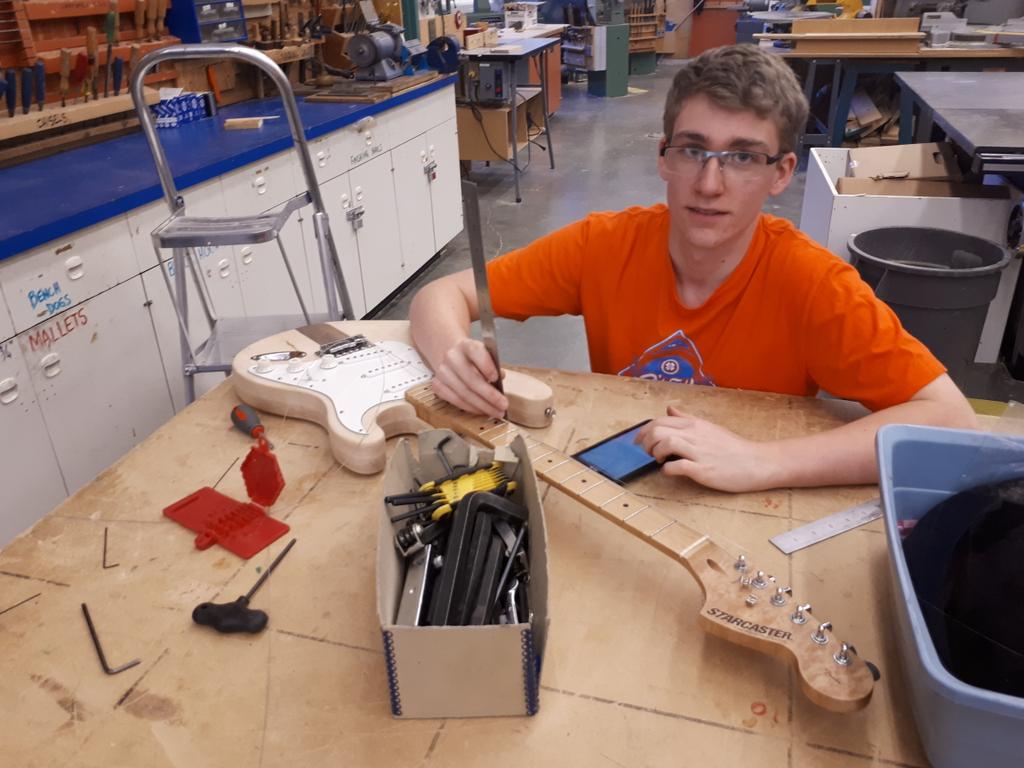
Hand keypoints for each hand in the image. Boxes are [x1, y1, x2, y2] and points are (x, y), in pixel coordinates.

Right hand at [430, 338, 507, 418]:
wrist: (452, 356)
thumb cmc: (474, 359)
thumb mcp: (485, 356)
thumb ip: (494, 365)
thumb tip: (501, 377)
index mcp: (466, 346)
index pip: (475, 352)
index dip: (486, 365)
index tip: (496, 378)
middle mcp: (452, 357)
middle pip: (471, 379)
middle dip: (489, 395)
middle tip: (503, 405)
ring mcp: (442, 371)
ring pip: (463, 393)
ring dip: (482, 406)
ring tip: (496, 411)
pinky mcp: (437, 385)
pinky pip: (454, 400)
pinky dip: (470, 408)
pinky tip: (481, 411)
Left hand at [635, 406, 777, 491]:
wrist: (757, 462)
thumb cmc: (732, 447)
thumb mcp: (708, 427)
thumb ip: (687, 419)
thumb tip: (669, 409)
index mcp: (695, 424)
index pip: (660, 420)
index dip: (643, 431)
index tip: (639, 441)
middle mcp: (695, 435)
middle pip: (658, 430)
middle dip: (645, 442)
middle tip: (647, 452)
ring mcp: (699, 452)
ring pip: (665, 443)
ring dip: (655, 453)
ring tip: (658, 460)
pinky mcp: (703, 470)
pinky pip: (678, 466)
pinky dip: (667, 470)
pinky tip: (669, 471)